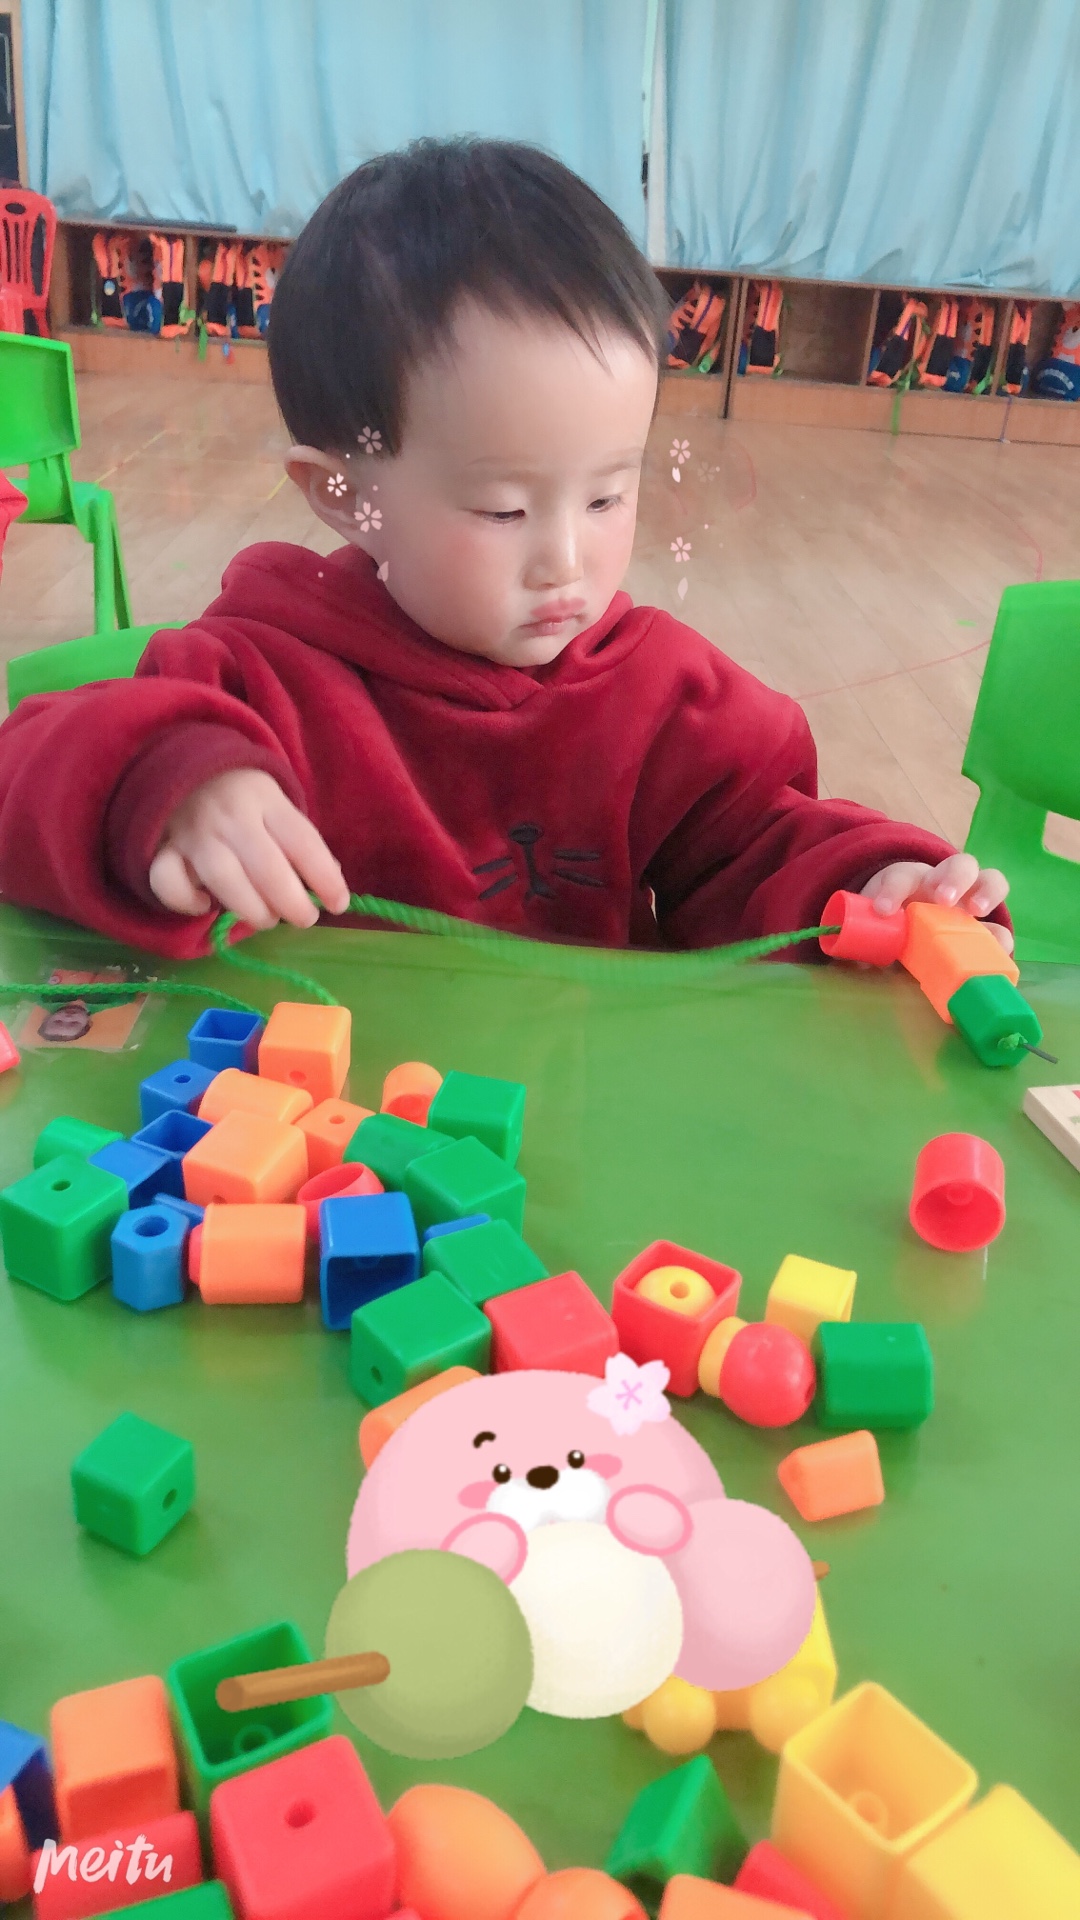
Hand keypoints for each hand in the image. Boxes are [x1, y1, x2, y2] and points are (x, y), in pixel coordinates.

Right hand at [148, 769, 349, 930]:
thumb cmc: (244, 799)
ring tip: (267, 919)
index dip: (325, 878)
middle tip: (304, 918)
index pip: (303, 841)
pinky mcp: (165, 849)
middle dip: (292, 902)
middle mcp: (231, 815)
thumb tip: (330, 888)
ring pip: (223, 877)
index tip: (339, 904)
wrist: (187, 767)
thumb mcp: (278, 807)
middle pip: (266, 866)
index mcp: (267, 799)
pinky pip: (167, 880)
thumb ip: (300, 844)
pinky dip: (186, 901)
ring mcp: (194, 832)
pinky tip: (205, 906)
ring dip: (251, 909)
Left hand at [862, 853, 1011, 953]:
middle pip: (957, 865)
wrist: (909, 927)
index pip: (902, 877)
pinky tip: (999, 949)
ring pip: (986, 880)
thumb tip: (857, 961)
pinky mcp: (984, 926)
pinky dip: (1000, 935)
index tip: (883, 910)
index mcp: (909, 881)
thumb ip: (862, 940)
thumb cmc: (889, 924)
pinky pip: (999, 924)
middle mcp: (944, 883)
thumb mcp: (872, 928)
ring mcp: (969, 900)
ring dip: (985, 891)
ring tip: (976, 911)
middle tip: (942, 899)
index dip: (892, 890)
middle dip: (952, 878)